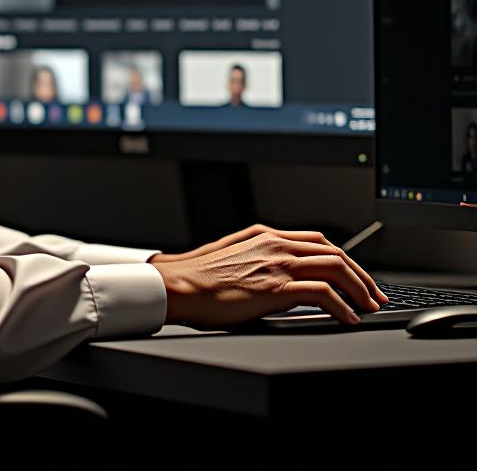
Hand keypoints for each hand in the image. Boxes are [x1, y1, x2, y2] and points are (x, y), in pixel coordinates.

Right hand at [148, 224, 388, 326]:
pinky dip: (343, 306)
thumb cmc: (198, 275)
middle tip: (374, 295)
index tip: (356, 277)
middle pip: (334, 252)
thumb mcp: (233, 254)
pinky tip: (348, 318)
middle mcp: (275, 244)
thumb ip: (258, 255)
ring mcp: (277, 264)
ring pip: (335, 268)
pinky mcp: (276, 287)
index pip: (318, 241)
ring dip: (359, 289)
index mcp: (266, 236)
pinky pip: (323, 293)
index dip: (344, 259)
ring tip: (369, 307)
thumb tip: (276, 268)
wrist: (178, 285)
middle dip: (361, 275)